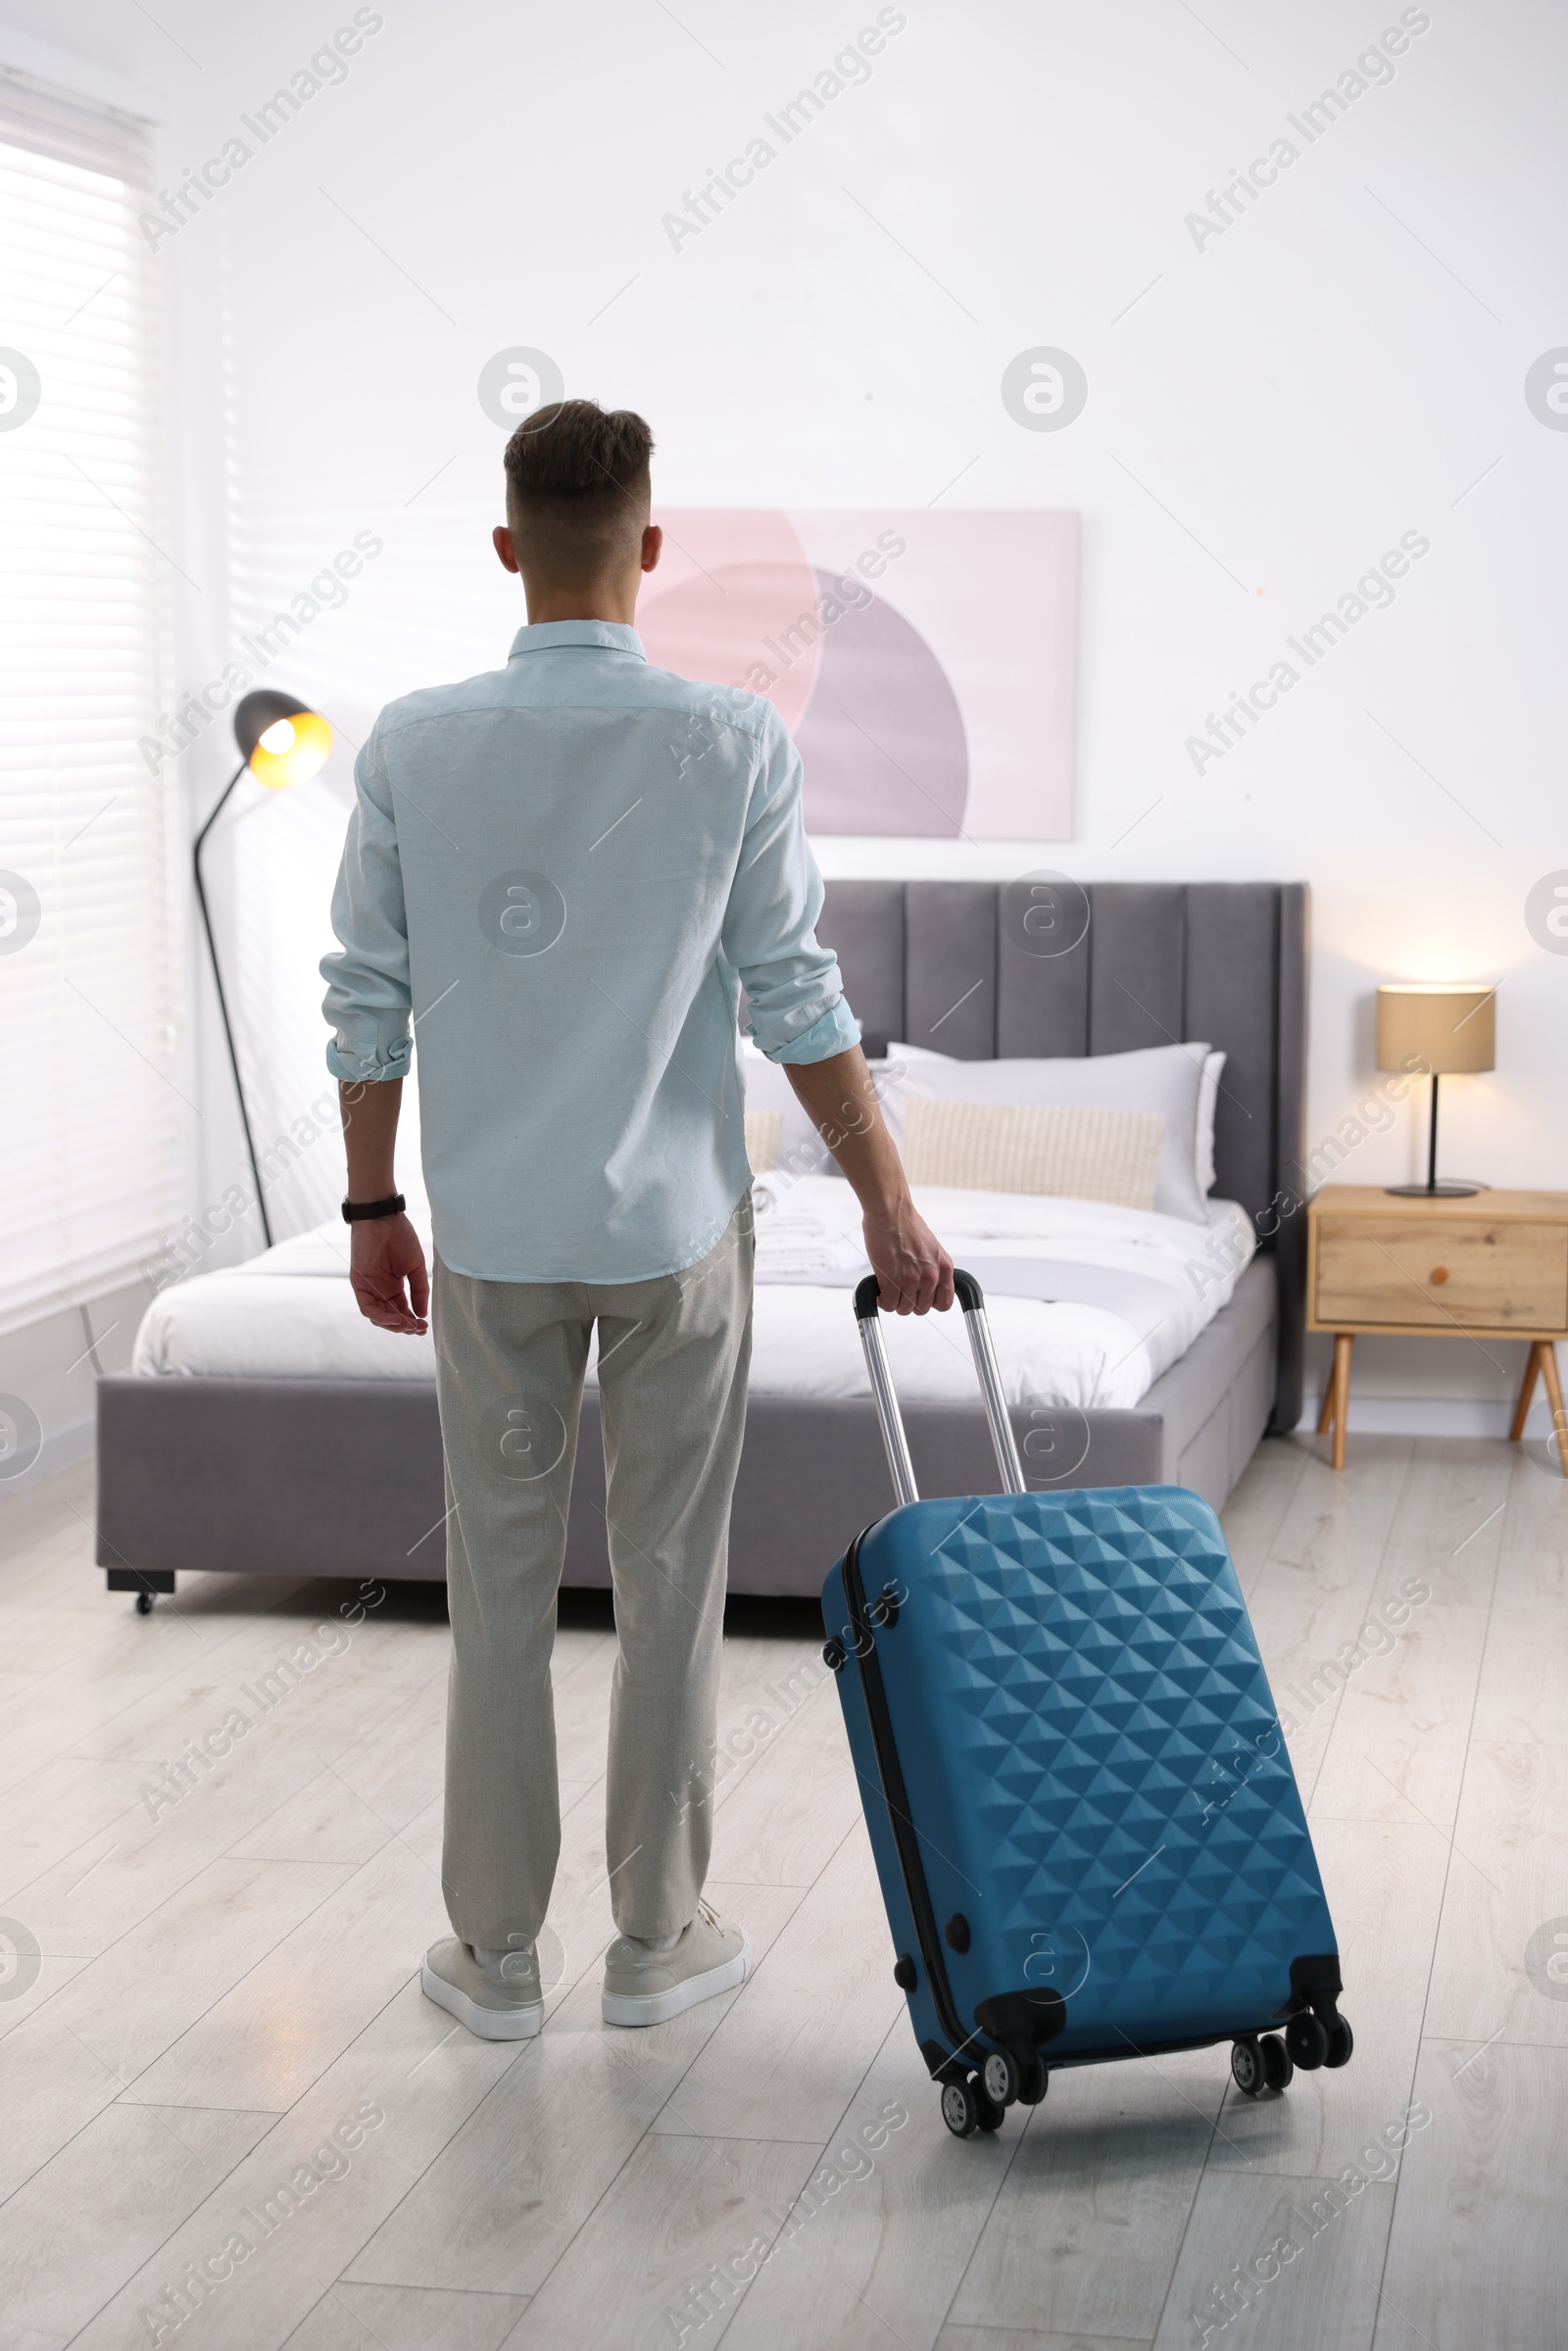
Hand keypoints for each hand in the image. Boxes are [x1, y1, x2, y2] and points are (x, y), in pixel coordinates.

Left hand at [349, 1213, 429, 1333]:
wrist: (383, 1218)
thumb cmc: (400, 1237)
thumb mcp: (416, 1267)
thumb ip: (419, 1291)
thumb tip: (422, 1314)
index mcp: (393, 1286)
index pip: (401, 1311)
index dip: (412, 1322)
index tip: (424, 1327)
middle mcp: (380, 1290)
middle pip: (390, 1317)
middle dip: (404, 1326)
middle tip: (418, 1329)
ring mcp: (369, 1288)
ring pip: (378, 1316)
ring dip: (393, 1325)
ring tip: (409, 1326)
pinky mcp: (359, 1284)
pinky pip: (367, 1307)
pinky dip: (380, 1317)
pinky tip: (395, 1319)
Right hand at [863, 1195, 953, 1314]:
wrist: (891, 1212)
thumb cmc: (906, 1225)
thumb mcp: (931, 1249)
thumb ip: (932, 1269)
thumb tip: (925, 1285)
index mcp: (944, 1267)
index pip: (944, 1303)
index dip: (930, 1303)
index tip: (920, 1298)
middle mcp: (931, 1276)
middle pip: (921, 1309)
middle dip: (908, 1302)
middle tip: (899, 1291)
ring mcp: (912, 1279)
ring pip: (903, 1309)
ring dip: (894, 1301)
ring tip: (889, 1288)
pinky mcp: (892, 1280)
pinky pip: (888, 1304)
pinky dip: (882, 1300)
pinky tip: (880, 1289)